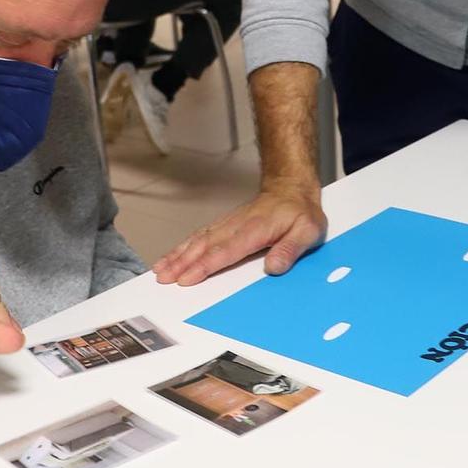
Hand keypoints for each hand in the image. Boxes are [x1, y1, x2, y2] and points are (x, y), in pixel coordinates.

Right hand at [153, 182, 326, 286]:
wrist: (290, 188)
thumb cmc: (300, 212)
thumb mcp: (308, 230)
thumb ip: (290, 249)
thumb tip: (273, 268)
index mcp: (255, 230)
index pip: (225, 251)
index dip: (205, 265)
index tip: (187, 278)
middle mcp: (236, 226)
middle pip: (204, 246)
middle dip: (181, 263)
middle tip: (163, 278)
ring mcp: (228, 224)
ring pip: (198, 240)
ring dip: (177, 255)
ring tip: (160, 271)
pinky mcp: (224, 225)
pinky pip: (200, 236)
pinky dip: (183, 246)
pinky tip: (172, 256)